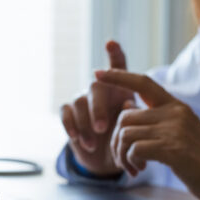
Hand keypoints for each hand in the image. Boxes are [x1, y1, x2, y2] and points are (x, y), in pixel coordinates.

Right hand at [59, 42, 132, 176]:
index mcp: (120, 86)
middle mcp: (100, 87)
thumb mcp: (134, 127)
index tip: (110, 43)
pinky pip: (66, 112)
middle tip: (102, 128)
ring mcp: (82, 98)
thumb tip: (126, 105)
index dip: (115, 53)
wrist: (107, 156)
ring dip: (86, 125)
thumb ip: (133, 114)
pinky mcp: (69, 111)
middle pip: (96, 87)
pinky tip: (78, 139)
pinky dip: (71, 126)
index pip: (118, 65)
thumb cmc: (125, 137)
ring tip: (94, 143)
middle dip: (97, 109)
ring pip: (79, 102)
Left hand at [95, 69, 199, 199]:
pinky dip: (130, 161)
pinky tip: (139, 169)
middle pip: (125, 116)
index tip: (98, 74)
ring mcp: (173, 130)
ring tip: (132, 167)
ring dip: (121, 154)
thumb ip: (157, 119)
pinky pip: (134, 149)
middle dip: (116, 140)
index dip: (118, 76)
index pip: (143, 81)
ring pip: (126, 133)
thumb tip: (128, 107)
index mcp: (176, 106)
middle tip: (123, 159)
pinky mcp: (171, 149)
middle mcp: (174, 113)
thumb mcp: (181, 131)